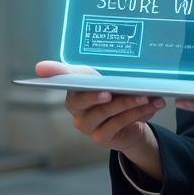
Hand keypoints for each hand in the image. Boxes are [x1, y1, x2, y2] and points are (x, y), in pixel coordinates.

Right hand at [34, 61, 165, 180]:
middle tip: (110, 91)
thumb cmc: (115, 94)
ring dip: (130, 102)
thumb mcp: (108, 78)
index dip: (53, 71)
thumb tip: (95, 57)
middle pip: (82, 99)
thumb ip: (102, 69)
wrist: (129, 123)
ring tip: (148, 96)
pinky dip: (137, 112)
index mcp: (73, 87)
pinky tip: (151, 105)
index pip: (62, 76)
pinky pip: (119, 122)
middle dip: (96, 94)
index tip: (42, 68)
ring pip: (107, 111)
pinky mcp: (99, 137)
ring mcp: (85, 124)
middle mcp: (75, 107)